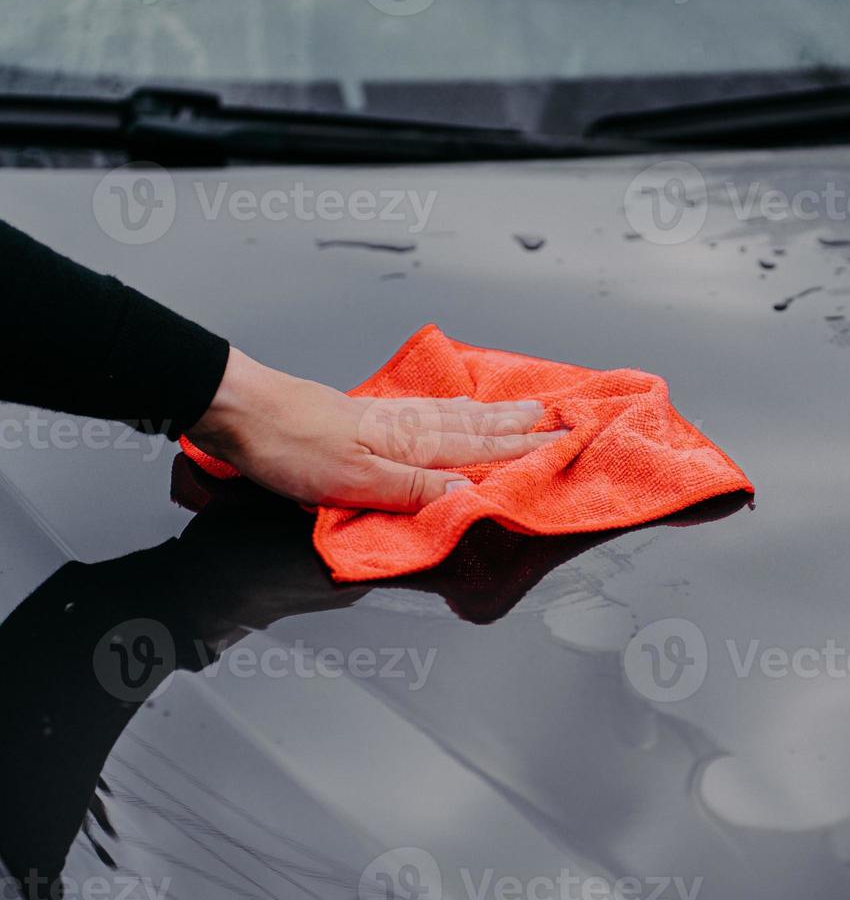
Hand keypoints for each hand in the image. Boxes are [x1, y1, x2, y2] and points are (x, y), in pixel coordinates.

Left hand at [185, 348, 565, 511]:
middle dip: (517, 428)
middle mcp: (405, 428)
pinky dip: (455, 408)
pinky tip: (461, 406)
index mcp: (407, 447)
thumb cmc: (290, 449)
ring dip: (493, 416)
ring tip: (525, 410)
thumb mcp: (353, 482)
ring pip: (454, 417)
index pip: (475, 450)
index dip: (518, 450)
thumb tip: (470, 493)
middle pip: (472, 429)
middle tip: (557, 420)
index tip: (558, 443)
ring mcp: (386, 419)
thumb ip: (413, 489)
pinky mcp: (366, 416)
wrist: (241, 410)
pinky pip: (430, 410)